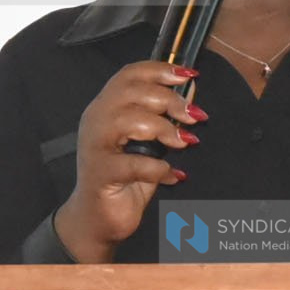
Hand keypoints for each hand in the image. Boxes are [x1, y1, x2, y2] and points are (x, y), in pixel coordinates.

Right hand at [57, 61, 203, 261]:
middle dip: (169, 100)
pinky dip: (159, 168)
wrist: (96, 219)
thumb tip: (190, 98)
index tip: (189, 75)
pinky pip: (134, 164)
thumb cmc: (124, 179)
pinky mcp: (101, 174)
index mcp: (106, 108)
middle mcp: (96, 121)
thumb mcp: (147, 144)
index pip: (128, 75)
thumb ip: (163, 121)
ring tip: (184, 143)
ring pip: (128, 121)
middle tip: (194, 117)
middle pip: (131, 92)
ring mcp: (95, 147)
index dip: (160, 70)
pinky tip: (173, 176)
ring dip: (164, 129)